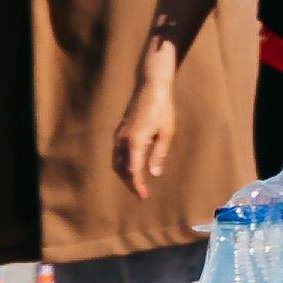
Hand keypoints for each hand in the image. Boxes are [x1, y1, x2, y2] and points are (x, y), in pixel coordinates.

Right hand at [113, 50, 179, 197]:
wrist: (151, 87)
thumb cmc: (163, 109)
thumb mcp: (167, 133)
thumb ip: (159, 154)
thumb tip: (153, 173)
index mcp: (134, 142)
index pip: (132, 171)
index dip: (137, 185)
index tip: (143, 196)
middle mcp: (122, 140)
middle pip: (120, 169)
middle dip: (129, 182)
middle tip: (141, 192)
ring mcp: (119, 135)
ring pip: (116, 161)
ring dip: (124, 173)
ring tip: (137, 182)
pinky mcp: (120, 130)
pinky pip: (117, 152)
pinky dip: (122, 163)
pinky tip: (132, 165)